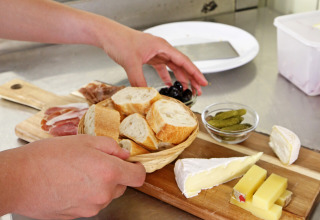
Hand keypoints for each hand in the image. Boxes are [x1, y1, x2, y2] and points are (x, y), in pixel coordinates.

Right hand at [4, 135, 144, 218]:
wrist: (19, 179)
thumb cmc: (49, 157)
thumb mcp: (84, 140)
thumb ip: (111, 146)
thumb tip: (123, 154)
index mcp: (109, 172)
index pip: (138, 177)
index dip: (138, 169)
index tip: (132, 164)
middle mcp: (104, 193)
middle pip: (121, 185)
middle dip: (115, 174)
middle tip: (96, 162)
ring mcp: (91, 207)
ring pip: (106, 195)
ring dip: (100, 184)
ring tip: (78, 172)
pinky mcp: (78, 215)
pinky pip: (91, 203)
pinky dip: (87, 194)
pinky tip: (71, 184)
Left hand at [95, 20, 207, 94]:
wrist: (108, 35)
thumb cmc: (120, 40)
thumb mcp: (131, 62)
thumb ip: (138, 80)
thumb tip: (145, 95)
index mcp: (162, 47)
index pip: (184, 61)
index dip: (195, 73)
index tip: (203, 83)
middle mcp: (161, 49)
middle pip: (181, 65)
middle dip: (191, 78)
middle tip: (198, 91)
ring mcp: (155, 53)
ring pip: (173, 67)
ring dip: (180, 78)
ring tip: (186, 90)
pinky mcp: (149, 57)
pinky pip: (162, 68)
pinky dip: (166, 77)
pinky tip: (168, 85)